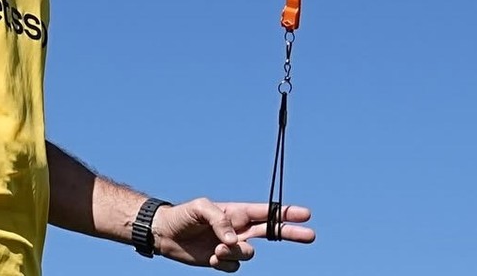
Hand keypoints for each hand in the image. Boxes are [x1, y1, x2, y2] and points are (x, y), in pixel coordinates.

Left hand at [151, 198, 314, 271]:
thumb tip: (233, 239)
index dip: (286, 213)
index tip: (305, 214)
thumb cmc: (183, 215)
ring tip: (218, 249)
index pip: (266, 212)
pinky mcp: (222, 261)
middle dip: (290, 233)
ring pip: (249, 254)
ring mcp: (232, 246)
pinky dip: (225, 263)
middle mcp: (239, 229)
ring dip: (236, 253)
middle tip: (310, 235)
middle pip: (272, 232)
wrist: (165, 234)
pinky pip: (234, 267)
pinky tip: (212, 257)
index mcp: (237, 212)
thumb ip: (220, 220)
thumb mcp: (201, 207)